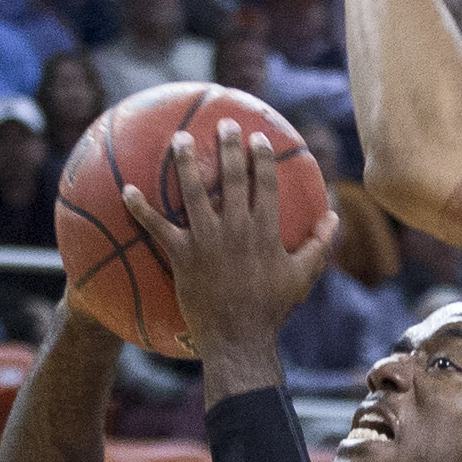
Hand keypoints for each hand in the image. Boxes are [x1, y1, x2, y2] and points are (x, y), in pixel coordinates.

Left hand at [121, 119, 338, 388]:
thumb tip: (334, 216)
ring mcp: (207, 241)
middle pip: (233, 179)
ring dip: (185, 163)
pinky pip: (157, 228)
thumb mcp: (303, 276)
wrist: (239, 338)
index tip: (257, 138)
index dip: (262, 158)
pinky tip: (126, 190)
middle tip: (223, 124)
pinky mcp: (182, 256)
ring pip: (194, 193)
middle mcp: (236, 229)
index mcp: (265, 231)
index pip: (266, 184)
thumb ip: (320, 244)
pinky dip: (141, 208)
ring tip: (179, 139)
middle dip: (228, 147)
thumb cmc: (272, 308)